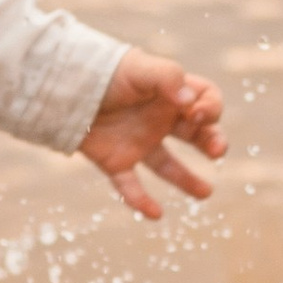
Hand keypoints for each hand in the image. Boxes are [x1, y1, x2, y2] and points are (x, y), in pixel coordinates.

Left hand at [79, 46, 226, 221]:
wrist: (65, 85)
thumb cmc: (106, 71)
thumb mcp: (140, 68)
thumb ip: (168, 79)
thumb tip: (192, 103)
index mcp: (169, 95)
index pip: (206, 101)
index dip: (210, 108)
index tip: (196, 113)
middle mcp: (157, 120)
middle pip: (196, 135)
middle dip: (212, 142)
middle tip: (217, 150)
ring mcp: (137, 142)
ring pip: (167, 166)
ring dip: (187, 180)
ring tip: (206, 193)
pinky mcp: (115, 161)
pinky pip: (130, 186)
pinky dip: (140, 201)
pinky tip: (155, 214)